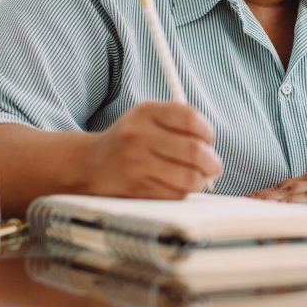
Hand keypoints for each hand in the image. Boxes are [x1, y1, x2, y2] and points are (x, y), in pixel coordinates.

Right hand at [82, 102, 222, 198]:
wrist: (91, 163)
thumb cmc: (131, 140)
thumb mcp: (148, 118)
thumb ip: (180, 123)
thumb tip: (212, 147)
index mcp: (146, 112)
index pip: (191, 119)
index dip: (208, 132)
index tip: (209, 140)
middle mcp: (139, 136)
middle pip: (195, 151)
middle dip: (212, 162)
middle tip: (215, 166)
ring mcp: (137, 164)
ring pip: (189, 177)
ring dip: (201, 180)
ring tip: (198, 178)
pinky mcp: (136, 189)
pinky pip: (175, 194)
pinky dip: (183, 192)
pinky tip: (177, 186)